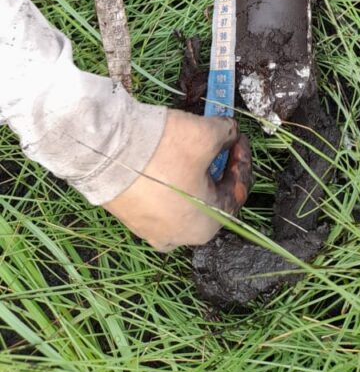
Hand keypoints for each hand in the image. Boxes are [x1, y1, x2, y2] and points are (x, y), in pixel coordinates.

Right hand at [103, 110, 251, 250]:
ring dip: (194, 172)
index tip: (237, 136)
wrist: (105, 151)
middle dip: (217, 166)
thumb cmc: (165, 149)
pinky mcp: (132, 219)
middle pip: (211, 196)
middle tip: (217, 140)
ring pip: (185, 198)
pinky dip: (169, 179)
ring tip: (192, 145)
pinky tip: (167, 157)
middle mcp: (181, 238)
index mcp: (207, 226)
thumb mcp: (207, 134)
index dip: (242, 159)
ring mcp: (152, 232)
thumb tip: (230, 132)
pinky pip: (161, 199)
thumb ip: (227, 134)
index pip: (238, 190)